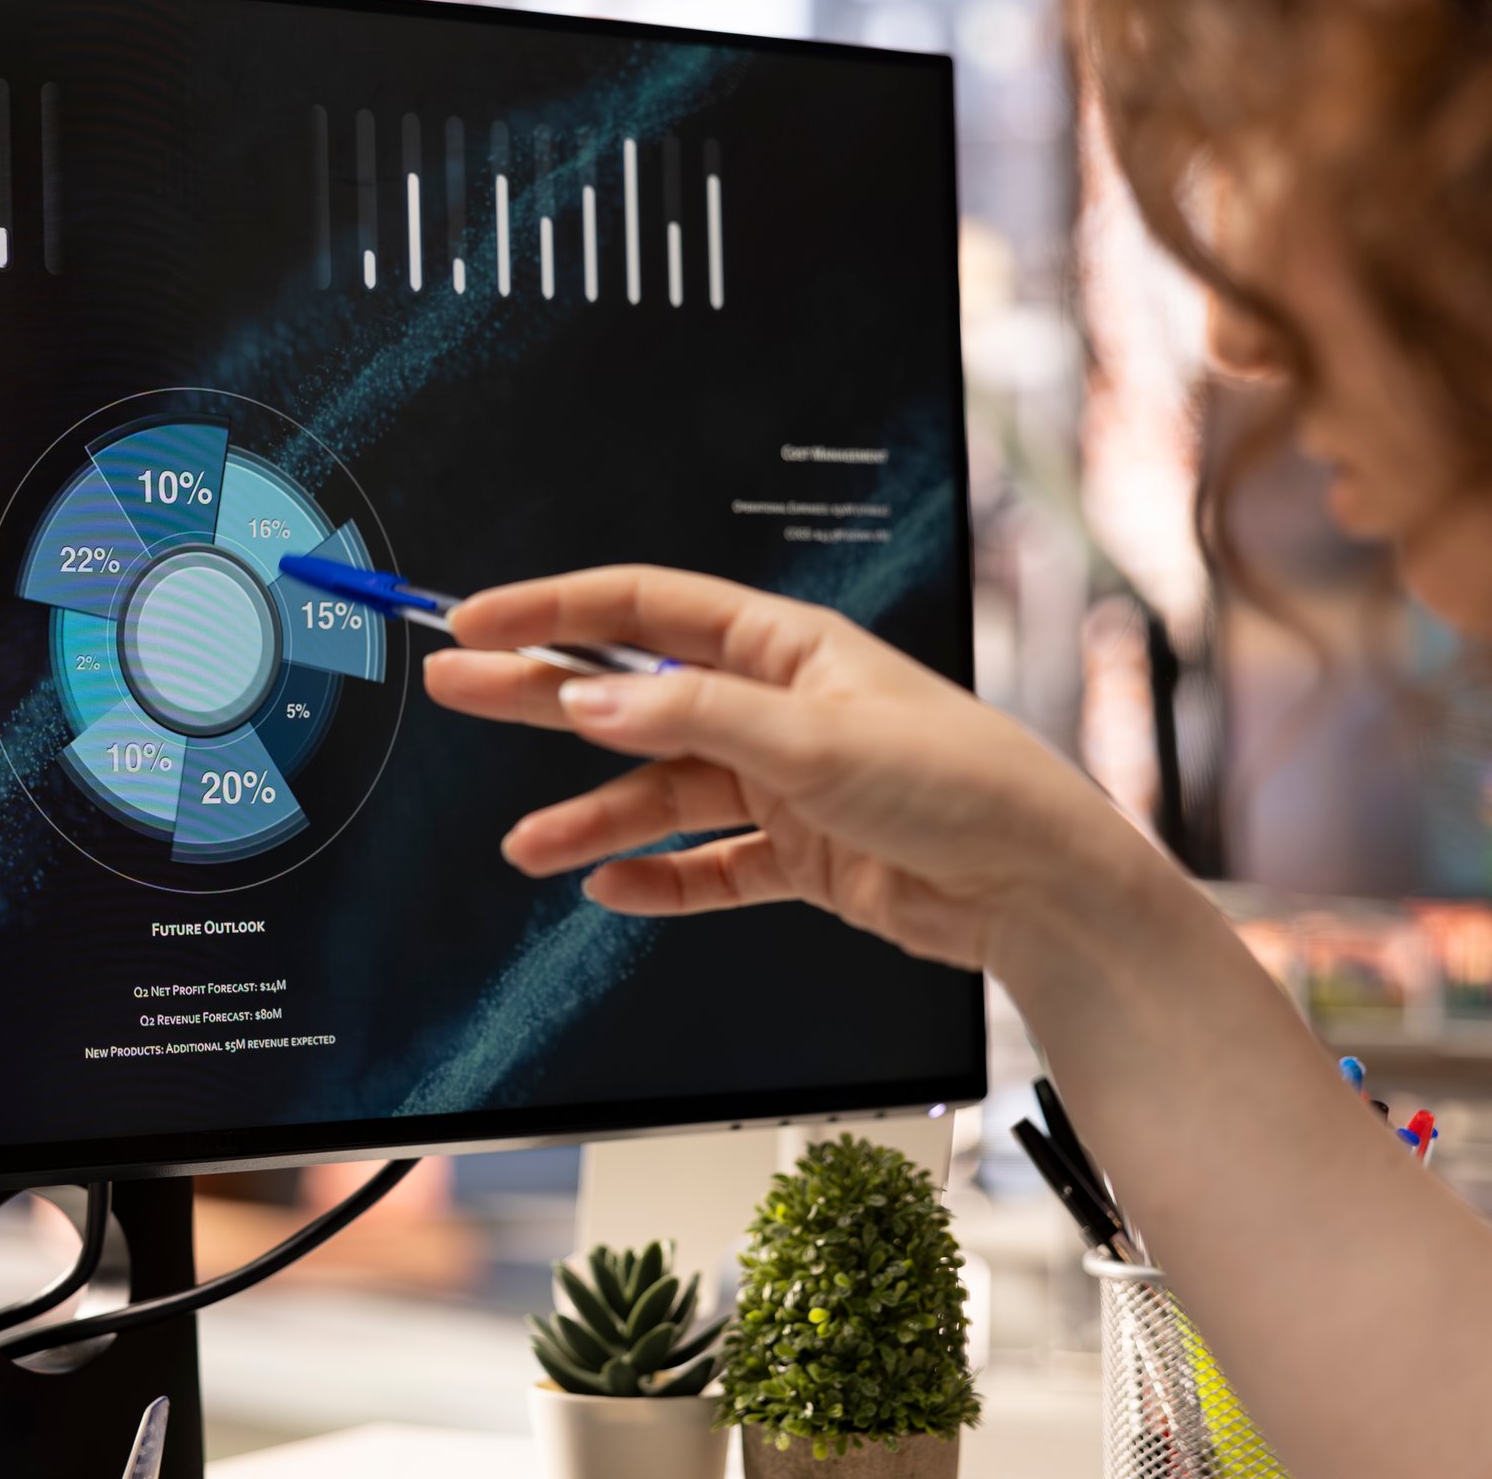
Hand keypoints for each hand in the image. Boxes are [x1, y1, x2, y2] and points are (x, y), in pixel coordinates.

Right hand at [423, 566, 1168, 973]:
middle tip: (457, 687)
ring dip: (593, 819)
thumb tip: (589, 700)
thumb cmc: (966, 784)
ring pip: (660, 793)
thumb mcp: (818, 739)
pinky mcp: (799, 855)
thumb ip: (694, 719)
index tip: (481, 617)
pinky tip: (612, 887)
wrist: (1042, 890)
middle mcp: (775, 708)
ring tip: (528, 847)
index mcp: (784, 648)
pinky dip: (659, 879)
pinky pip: (706, 864)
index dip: (556, 609)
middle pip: (632, 693)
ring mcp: (783, 783)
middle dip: (541, 694)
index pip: (645, 610)